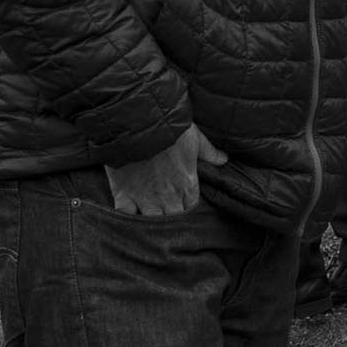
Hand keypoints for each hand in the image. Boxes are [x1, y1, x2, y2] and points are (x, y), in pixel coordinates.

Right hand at [104, 123, 223, 216]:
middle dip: (171, 218)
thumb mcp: (195, 138)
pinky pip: (125, 215)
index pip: (191, 208)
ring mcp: (144, 197)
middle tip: (165, 213)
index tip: (182, 204)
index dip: (187, 207)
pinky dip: (126, 217)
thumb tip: (223, 159)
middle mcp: (167, 196)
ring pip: (151, 222)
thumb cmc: (170, 130)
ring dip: (151, 222)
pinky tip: (127, 217)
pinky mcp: (123, 194)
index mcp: (186, 184)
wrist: (138, 124)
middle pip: (173, 219)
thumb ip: (209, 152)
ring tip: (148, 220)